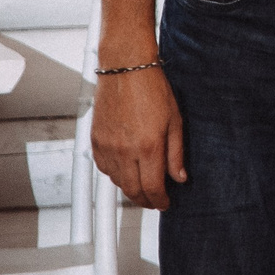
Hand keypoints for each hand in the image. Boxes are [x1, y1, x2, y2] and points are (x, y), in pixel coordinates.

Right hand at [93, 66, 183, 209]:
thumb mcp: (175, 121)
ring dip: (130, 188)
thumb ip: (176, 154)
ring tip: (143, 187)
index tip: (165, 204)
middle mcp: (124, 150)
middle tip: (154, 200)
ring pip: (116, 181)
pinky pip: (104, 168)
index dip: (159, 200)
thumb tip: (179, 178)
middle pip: (132, 190)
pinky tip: (126, 171)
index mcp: (148, 147)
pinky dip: (115, 175)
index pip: (152, 187)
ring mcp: (107, 147)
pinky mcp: (95, 141)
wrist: (126, 70)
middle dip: (145, 200)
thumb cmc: (153, 90)